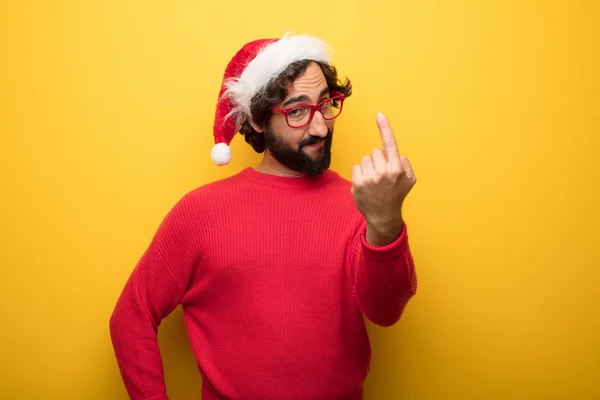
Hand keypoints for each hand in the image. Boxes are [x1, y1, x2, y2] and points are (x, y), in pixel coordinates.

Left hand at [351, 113, 415, 243]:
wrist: (383, 216)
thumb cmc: (396, 195)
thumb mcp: (409, 181)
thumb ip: (405, 164)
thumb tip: (398, 154)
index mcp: (397, 169)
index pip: (390, 143)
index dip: (385, 127)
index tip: (379, 115)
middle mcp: (383, 172)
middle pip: (375, 152)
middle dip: (379, 160)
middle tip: (382, 175)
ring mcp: (369, 178)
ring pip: (365, 159)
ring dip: (369, 167)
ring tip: (374, 181)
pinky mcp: (357, 183)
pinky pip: (356, 167)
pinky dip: (360, 174)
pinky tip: (366, 184)